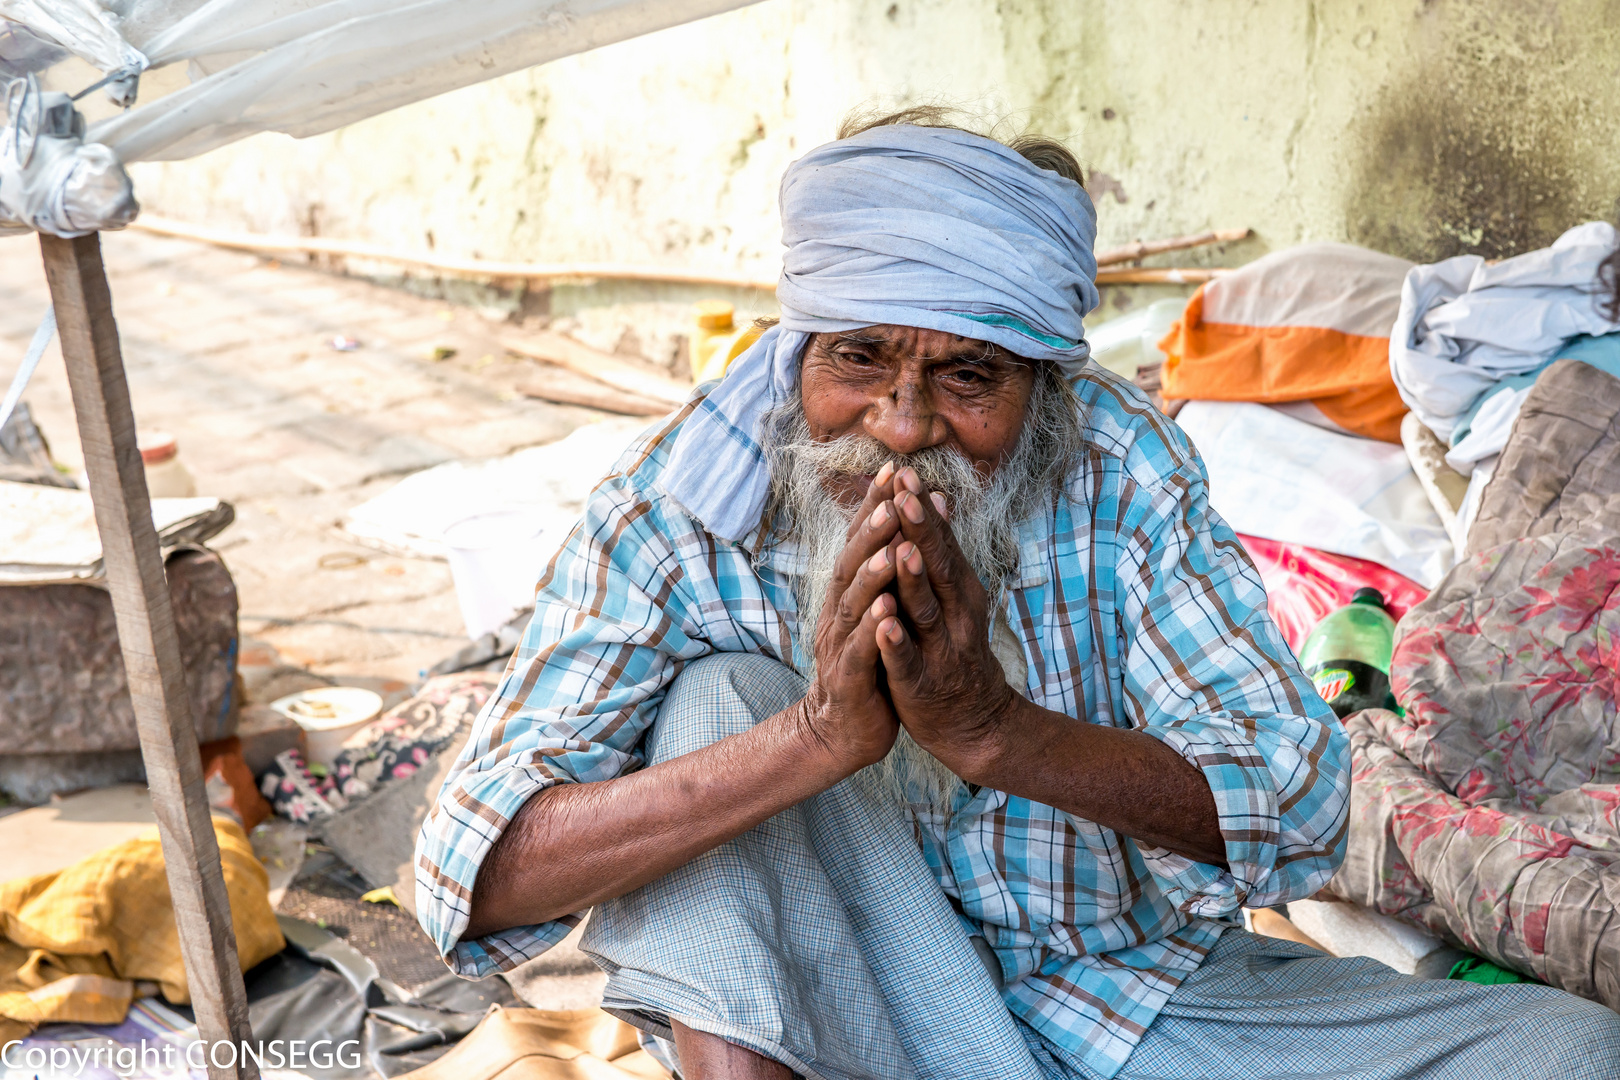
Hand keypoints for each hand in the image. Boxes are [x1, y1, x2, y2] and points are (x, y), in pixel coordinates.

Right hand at [797, 461, 904, 771]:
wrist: (842, 730)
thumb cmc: (867, 665)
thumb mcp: (875, 612)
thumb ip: (884, 573)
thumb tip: (900, 526)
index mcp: (848, 595)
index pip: (859, 542)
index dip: (872, 506)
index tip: (892, 470)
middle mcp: (838, 613)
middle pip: (852, 563)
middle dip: (872, 529)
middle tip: (892, 495)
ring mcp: (840, 645)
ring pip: (854, 603)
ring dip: (871, 573)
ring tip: (890, 546)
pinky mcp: (850, 679)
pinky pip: (861, 650)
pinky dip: (873, 629)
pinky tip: (886, 610)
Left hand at [870, 468, 1021, 778]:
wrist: (974, 721)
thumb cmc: (955, 648)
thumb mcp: (954, 594)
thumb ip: (943, 550)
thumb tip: (938, 496)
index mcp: (957, 590)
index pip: (940, 543)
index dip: (922, 511)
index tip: (905, 474)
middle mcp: (954, 614)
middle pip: (937, 568)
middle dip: (921, 532)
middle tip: (906, 496)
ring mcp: (939, 649)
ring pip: (924, 610)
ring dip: (913, 580)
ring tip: (901, 551)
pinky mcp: (920, 683)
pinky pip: (907, 661)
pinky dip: (897, 642)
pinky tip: (885, 626)